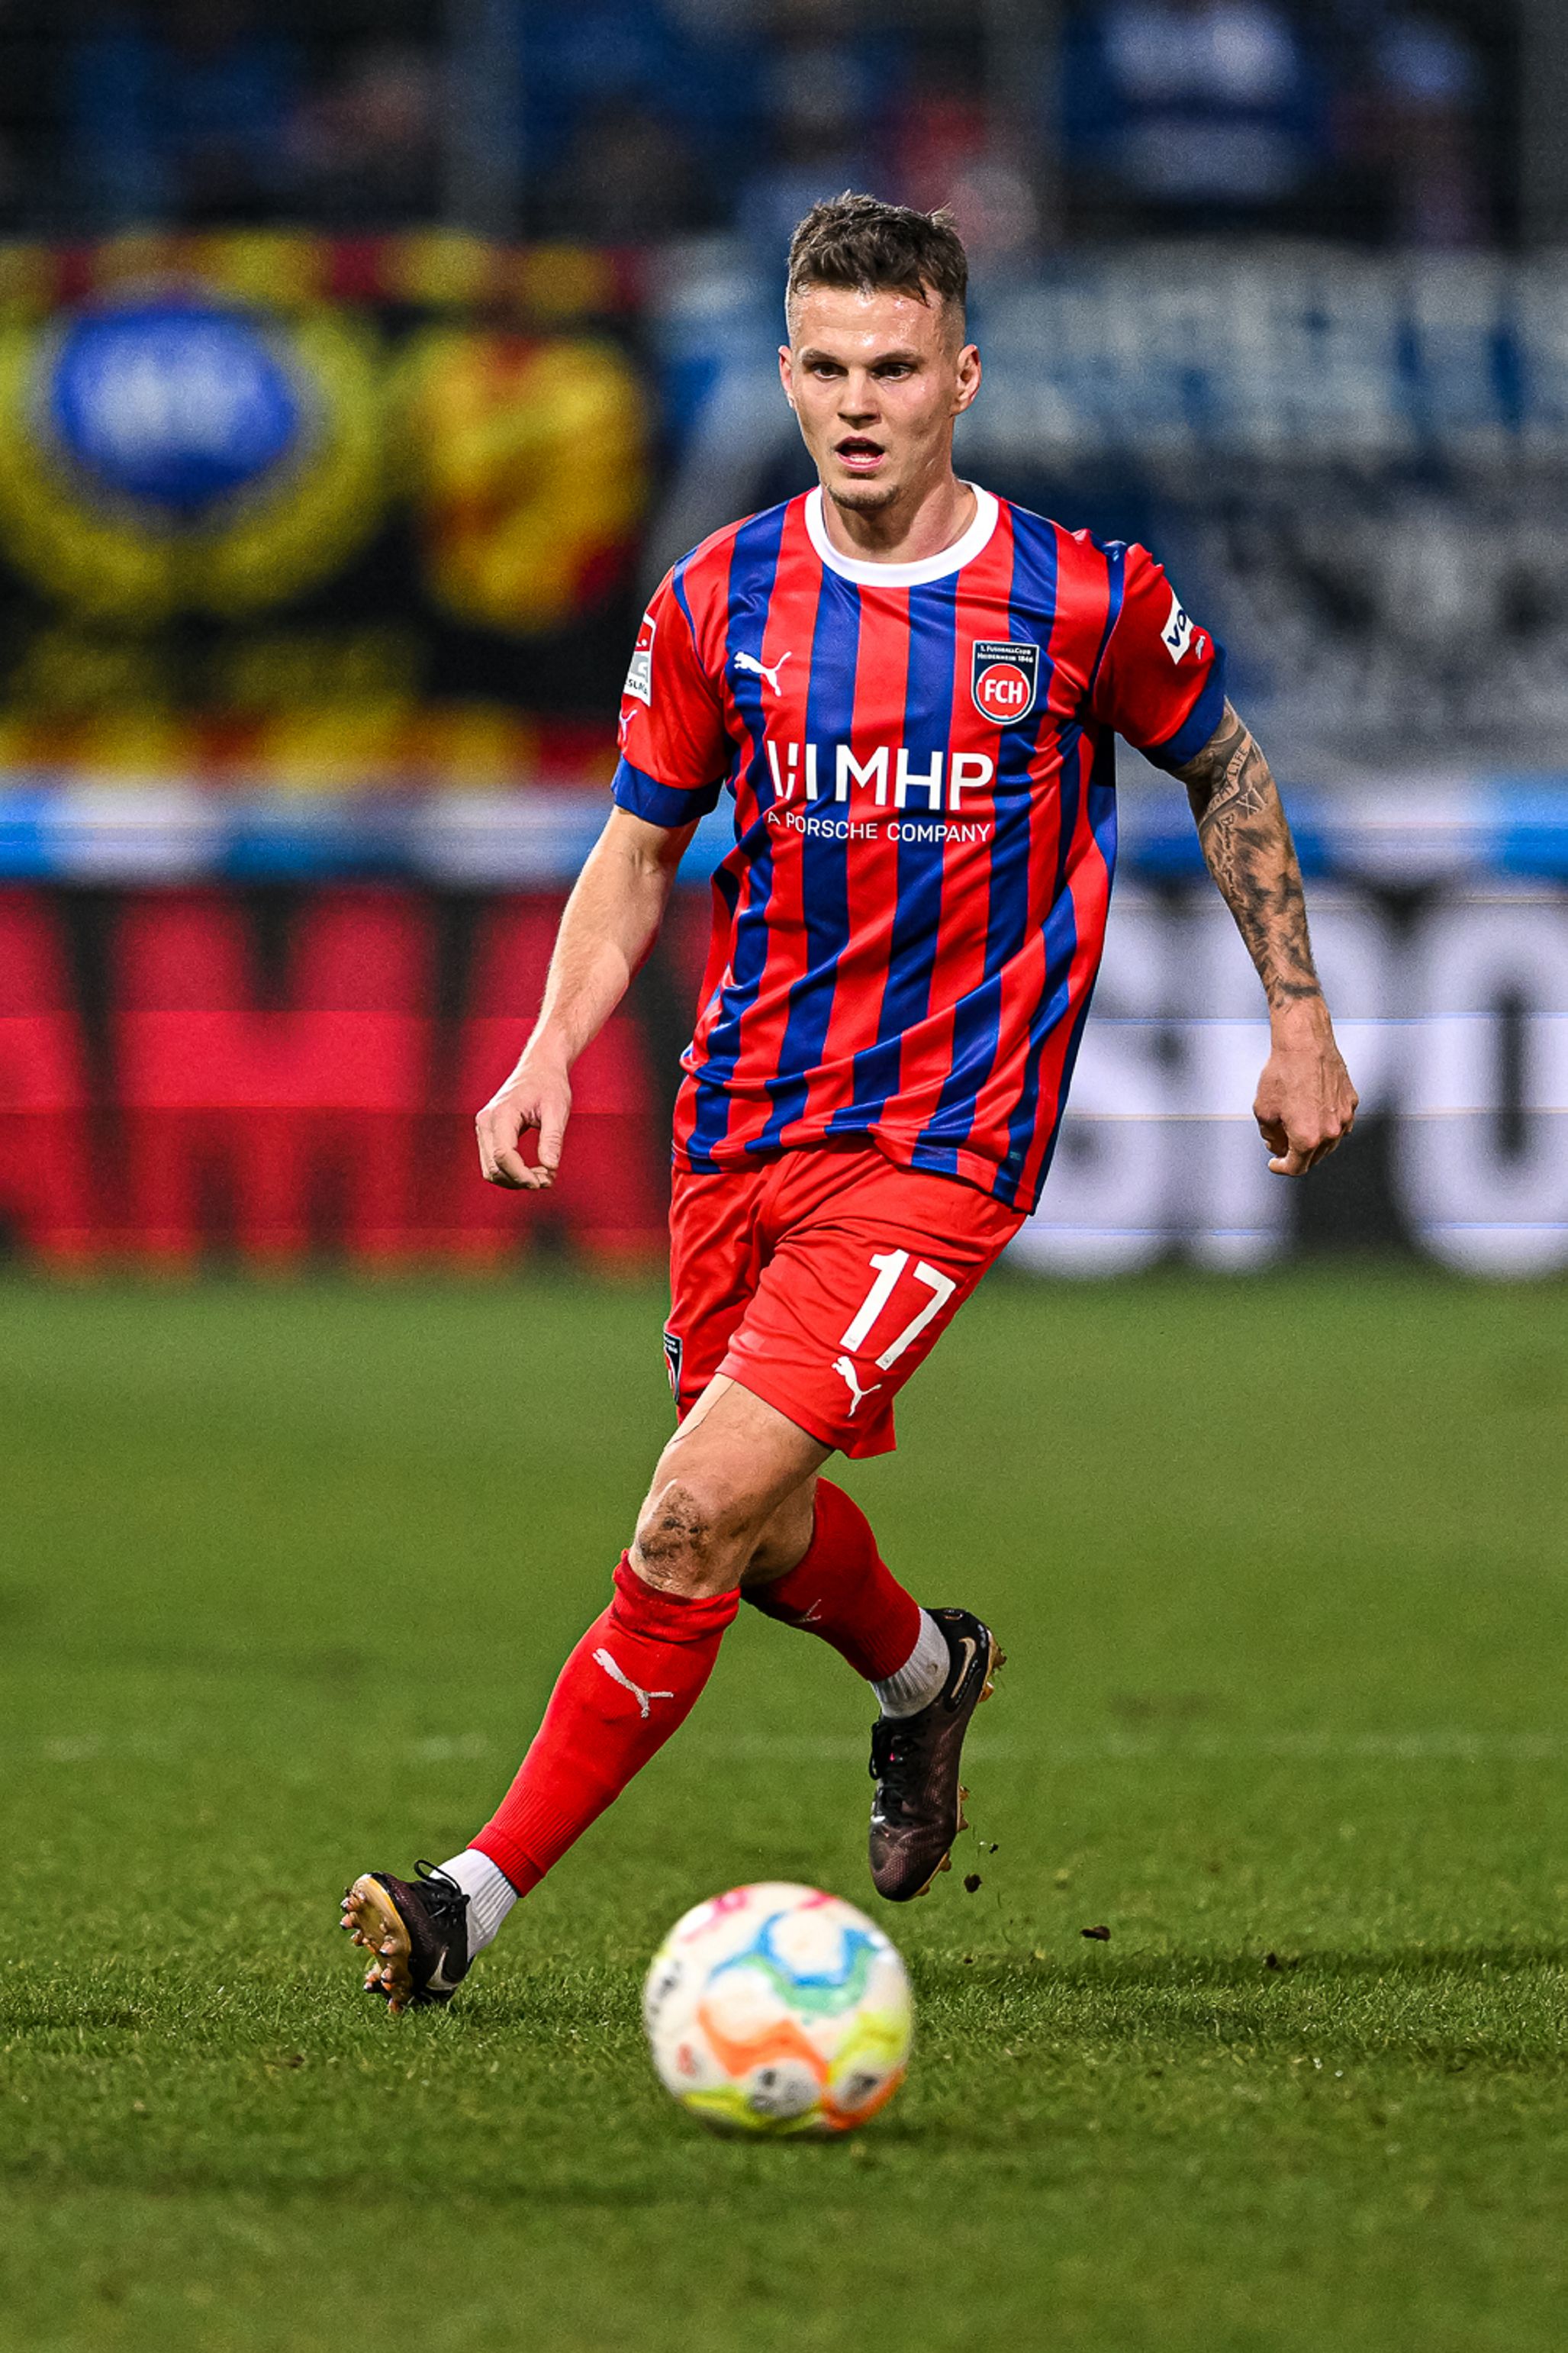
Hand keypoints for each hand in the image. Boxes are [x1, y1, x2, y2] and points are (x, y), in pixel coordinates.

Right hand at [475, 1055, 570, 1189]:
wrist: (539, 1067)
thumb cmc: (549, 1085)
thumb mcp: (557, 1109)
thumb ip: (552, 1138)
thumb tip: (550, 1167)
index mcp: (501, 1114)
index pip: (504, 1155)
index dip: (522, 1175)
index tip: (545, 1182)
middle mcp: (486, 1122)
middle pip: (494, 1168)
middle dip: (521, 1180)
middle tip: (549, 1179)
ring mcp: (484, 1128)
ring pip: (491, 1170)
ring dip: (516, 1180)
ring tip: (544, 1176)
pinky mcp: (488, 1133)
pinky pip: (494, 1162)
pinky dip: (512, 1173)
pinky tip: (534, 1170)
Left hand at [1253, 1004, 1357, 1176]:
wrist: (1304, 1044)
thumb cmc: (1284, 1072)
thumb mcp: (1263, 1110)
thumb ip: (1270, 1136)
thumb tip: (1277, 1145)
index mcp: (1308, 1137)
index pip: (1297, 1167)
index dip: (1282, 1168)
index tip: (1276, 1164)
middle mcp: (1331, 1131)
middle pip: (1314, 1158)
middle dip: (1297, 1156)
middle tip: (1282, 1146)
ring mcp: (1345, 1117)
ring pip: (1330, 1143)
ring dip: (1313, 1143)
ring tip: (1296, 1129)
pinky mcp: (1351, 1102)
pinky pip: (1340, 1124)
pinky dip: (1327, 1127)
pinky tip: (1314, 1117)